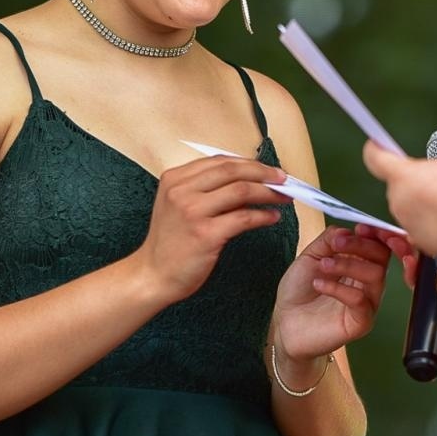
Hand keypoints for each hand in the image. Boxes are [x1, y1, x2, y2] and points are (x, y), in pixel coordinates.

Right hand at [138, 156, 291, 303]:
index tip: (268, 170)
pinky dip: (263, 216)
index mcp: (175, 179)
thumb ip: (205, 190)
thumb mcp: (178, 206)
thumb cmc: (170, 243)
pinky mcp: (205, 234)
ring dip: (268, 193)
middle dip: (264, 173)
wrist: (152, 275)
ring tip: (284, 198)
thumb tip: (248, 181)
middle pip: (233, 170)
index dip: (249, 163)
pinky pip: (243, 218)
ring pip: (241, 190)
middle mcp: (182, 190)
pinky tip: (272, 218)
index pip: (219, 161)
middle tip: (284, 180)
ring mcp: (192, 212)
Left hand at [270, 225, 394, 369]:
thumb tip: (347, 230)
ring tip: (322, 266)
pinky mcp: (361, 323)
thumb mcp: (310, 257)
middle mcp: (368, 283)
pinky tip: (319, 285)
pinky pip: (361, 301)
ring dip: (348, 264)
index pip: (380, 246)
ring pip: (375, 276)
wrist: (285, 324)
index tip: (359, 227)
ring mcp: (367, 304)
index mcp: (360, 265)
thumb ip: (328, 241)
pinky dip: (339, 288)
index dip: (376, 234)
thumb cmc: (299, 292)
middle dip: (361, 245)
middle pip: (382, 257)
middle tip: (337, 245)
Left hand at [362, 141, 436, 256]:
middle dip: (413, 185)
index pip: (375, 159)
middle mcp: (397, 200)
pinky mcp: (418, 241)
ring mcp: (406, 223)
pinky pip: (421, 229)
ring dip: (423, 207)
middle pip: (398, 188)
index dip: (375, 151)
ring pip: (410, 210)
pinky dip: (432, 225)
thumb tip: (436, 172)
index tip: (376, 147)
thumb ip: (432, 168)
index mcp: (401, 175)